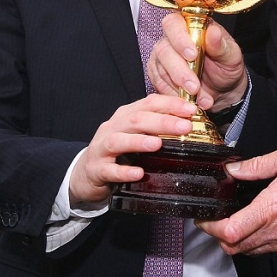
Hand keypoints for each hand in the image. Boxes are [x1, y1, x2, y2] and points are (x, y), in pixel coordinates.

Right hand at [69, 94, 196, 204]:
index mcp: (126, 115)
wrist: (85, 173)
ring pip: (118, 141)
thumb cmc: (117, 151)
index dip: (170, 104)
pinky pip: (109, 170)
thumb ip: (156, 125)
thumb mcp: (135, 133)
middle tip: (184, 126)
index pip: (149, 103)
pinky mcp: (96, 169)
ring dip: (139, 141)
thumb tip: (188, 121)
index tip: (191, 109)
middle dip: (162, 121)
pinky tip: (138, 173)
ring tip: (158, 144)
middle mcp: (113, 127)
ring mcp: (101, 148)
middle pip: (136, 119)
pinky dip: (124, 172)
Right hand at [147, 12, 247, 110]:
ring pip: (160, 70)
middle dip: (180, 71)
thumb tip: (213, 32)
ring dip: (180, 87)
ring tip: (200, 98)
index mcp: (189, 26)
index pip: (174, 24)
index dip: (180, 38)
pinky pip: (159, 86)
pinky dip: (175, 96)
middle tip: (195, 87)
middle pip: (164, 50)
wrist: (223, 90)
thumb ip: (221, 45)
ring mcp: (162, 58)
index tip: (192, 55)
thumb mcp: (231, 56)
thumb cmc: (226, 66)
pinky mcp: (158, 76)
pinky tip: (190, 101)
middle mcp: (170, 39)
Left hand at [198, 146, 276, 255]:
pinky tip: (261, 225)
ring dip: (239, 240)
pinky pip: (270, 251)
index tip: (205, 220)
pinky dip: (259, 242)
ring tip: (237, 221)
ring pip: (251, 251)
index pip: (231, 230)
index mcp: (273, 206)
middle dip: (220, 236)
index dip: (211, 228)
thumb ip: (255, 165)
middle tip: (216, 221)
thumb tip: (232, 170)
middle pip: (236, 246)